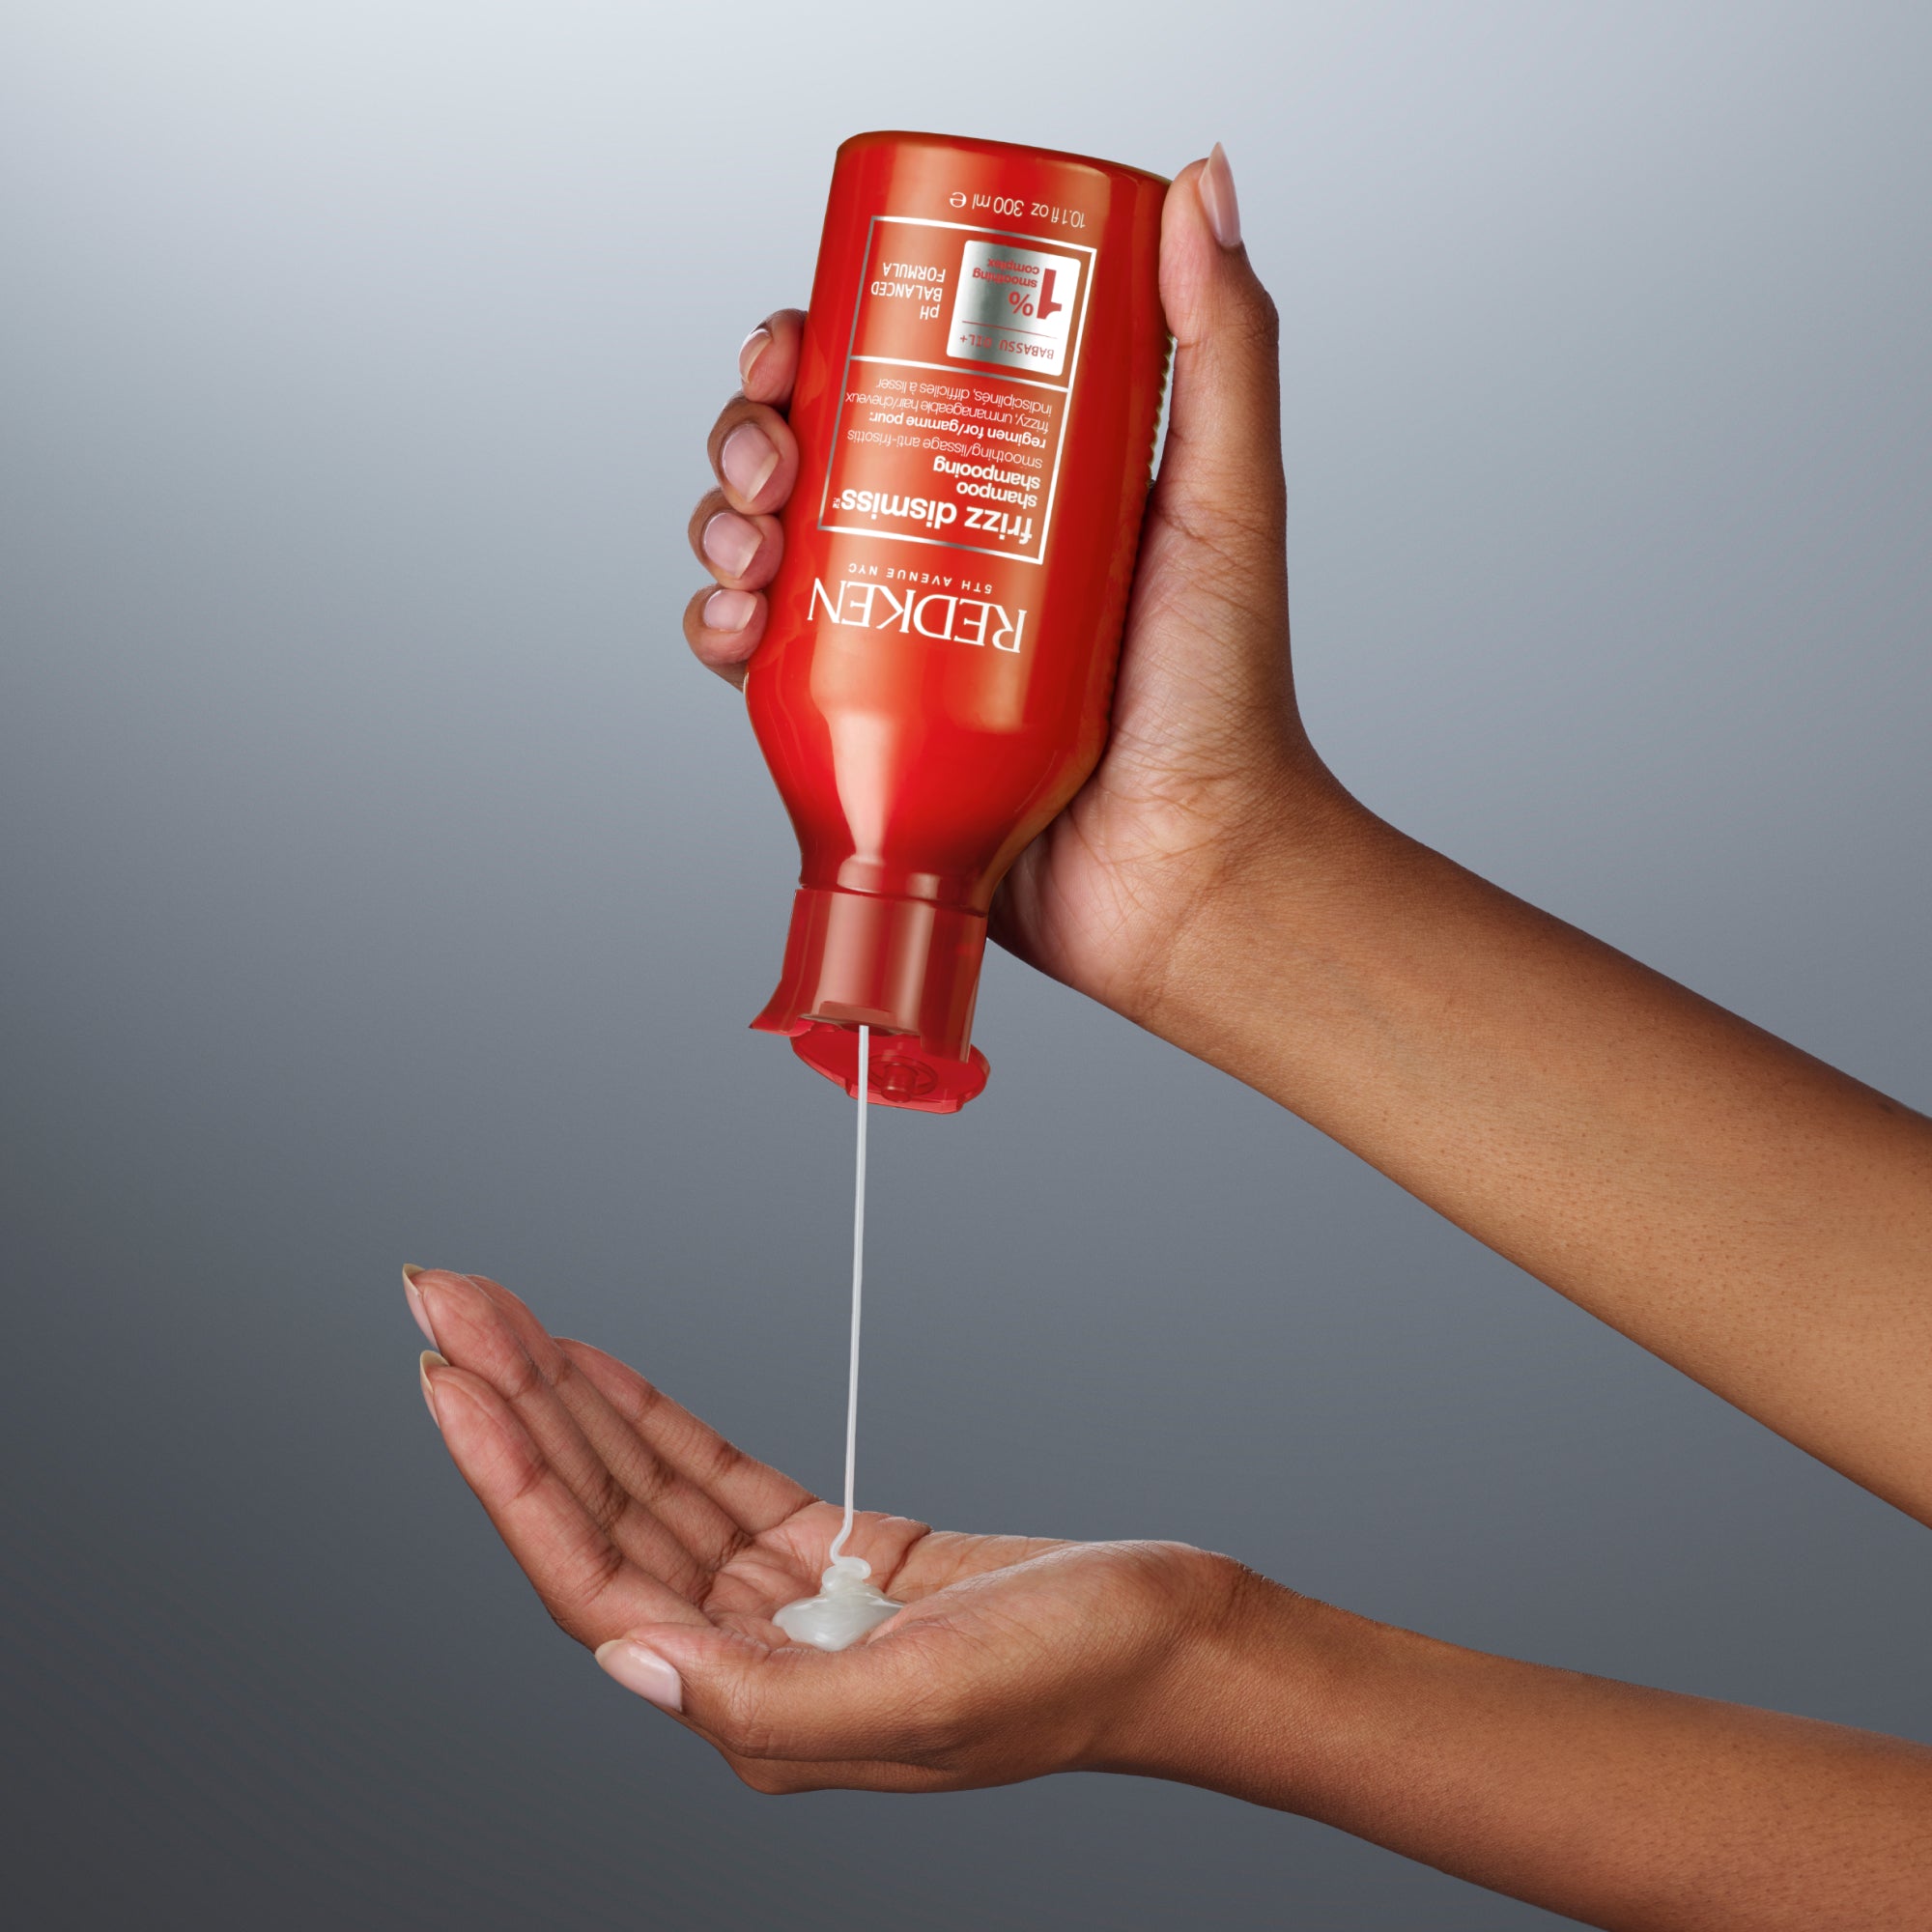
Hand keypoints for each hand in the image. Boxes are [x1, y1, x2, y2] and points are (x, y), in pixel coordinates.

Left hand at [406, 1267, 1243, 1792]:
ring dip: (571, 1400)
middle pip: (600, 1520)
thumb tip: (627, 1663)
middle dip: (516, 1408)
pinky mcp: (830, 1557)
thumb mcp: (929, 1693)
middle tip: (448, 1301)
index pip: (595, 1582)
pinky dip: (652, 1420)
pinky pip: (713, 1479)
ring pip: (647, 1491)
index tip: (456, 1376)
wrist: (1177, 1642)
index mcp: (755, 1710)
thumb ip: (768, 1694)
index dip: (515, 1477)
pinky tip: (599, 1371)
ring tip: (500, 1315)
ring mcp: (785, 1608)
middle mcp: (749, 1661)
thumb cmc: (1077, 1671)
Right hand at [681, 147, 1359, 1024]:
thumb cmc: (1222, 702)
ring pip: (764, 552)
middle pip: (806, 455)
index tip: (792, 341)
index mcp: (1011, 480)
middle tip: (766, 457)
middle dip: (749, 433)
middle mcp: (944, 552)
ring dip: (722, 524)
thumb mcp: (1224, 501)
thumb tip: (1197, 181)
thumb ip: (1223, 349)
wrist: (1187, 876)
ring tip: (750, 550)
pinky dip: (718, 637)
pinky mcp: (863, 736)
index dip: (815, 346)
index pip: (889, 378)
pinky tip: (735, 632)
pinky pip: (760, 671)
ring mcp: (897, 644)